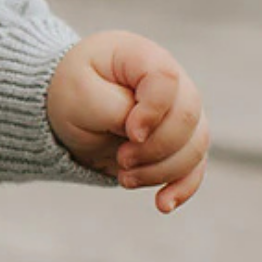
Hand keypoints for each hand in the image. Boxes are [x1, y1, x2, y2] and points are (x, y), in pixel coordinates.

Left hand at [47, 29, 210, 213]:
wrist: (66, 107)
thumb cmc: (70, 92)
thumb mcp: (79, 95)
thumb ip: (115, 110)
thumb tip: (144, 135)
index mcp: (142, 57)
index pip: (166, 79)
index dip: (153, 111)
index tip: (129, 132)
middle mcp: (171, 82)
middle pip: (187, 117)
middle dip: (156, 147)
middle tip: (122, 159)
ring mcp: (179, 112)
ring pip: (194, 146)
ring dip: (161, 170)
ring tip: (125, 178)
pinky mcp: (179, 141)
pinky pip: (194, 166)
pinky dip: (182, 186)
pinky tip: (163, 204)